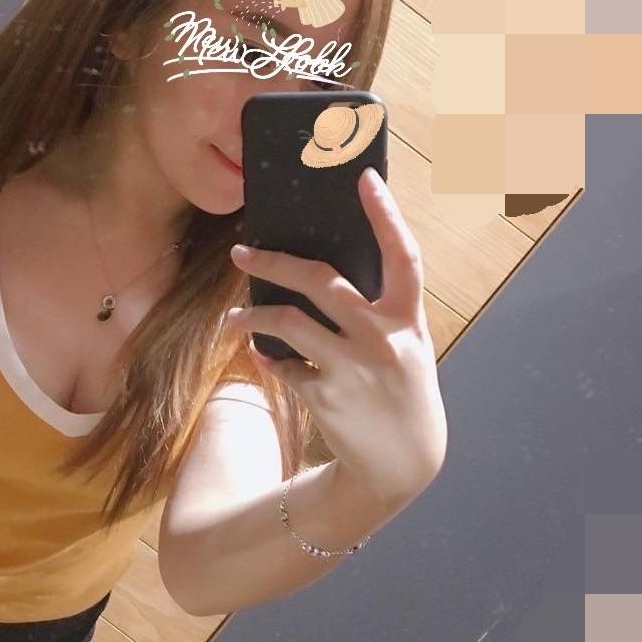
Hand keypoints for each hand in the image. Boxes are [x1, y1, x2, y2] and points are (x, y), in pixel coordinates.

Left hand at [227, 167, 446, 506]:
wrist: (401, 462)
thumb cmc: (401, 391)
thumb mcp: (406, 346)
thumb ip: (378, 311)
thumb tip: (325, 272)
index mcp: (407, 319)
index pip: (403, 255)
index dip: (386, 214)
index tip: (364, 178)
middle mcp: (381, 338)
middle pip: (320, 281)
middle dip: (274, 260)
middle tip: (241, 249)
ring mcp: (351, 368)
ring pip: (288, 322)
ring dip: (252, 313)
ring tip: (234, 313)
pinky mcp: (325, 396)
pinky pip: (282, 366)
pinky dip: (265, 356)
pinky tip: (258, 352)